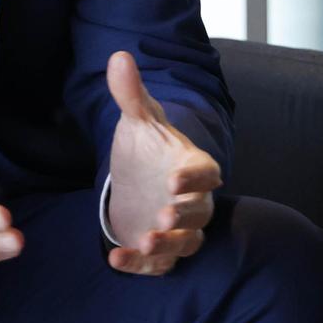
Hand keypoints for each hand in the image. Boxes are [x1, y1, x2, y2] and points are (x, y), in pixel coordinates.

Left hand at [104, 51, 221, 275]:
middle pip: (201, 212)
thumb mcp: (138, 120)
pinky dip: (140, 266)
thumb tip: (119, 56)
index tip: (175, 179)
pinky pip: (158, 265)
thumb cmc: (147, 147)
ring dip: (168, 245)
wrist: (138, 179)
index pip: (207, 172)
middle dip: (185, 214)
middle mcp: (193, 200)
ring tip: (146, 242)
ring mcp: (178, 228)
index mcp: (193, 166)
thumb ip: (131, 94)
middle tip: (165, 212)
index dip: (195, 177)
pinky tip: (115, 259)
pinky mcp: (160, 251)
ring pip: (185, 242)